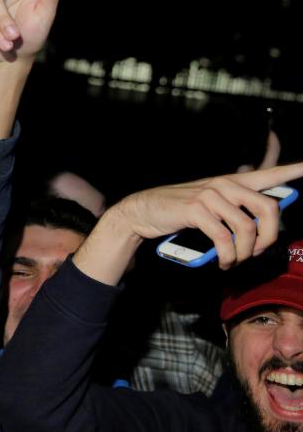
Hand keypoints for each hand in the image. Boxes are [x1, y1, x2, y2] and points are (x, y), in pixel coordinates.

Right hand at [113, 163, 302, 268]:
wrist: (143, 211)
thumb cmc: (178, 212)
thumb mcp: (209, 205)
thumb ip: (234, 209)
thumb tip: (260, 230)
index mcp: (231, 182)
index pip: (270, 173)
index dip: (294, 170)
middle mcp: (224, 184)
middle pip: (269, 207)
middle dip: (270, 236)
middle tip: (257, 251)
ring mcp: (210, 195)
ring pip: (247, 227)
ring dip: (245, 253)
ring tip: (234, 261)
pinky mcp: (196, 209)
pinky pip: (224, 237)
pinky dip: (227, 255)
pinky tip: (223, 261)